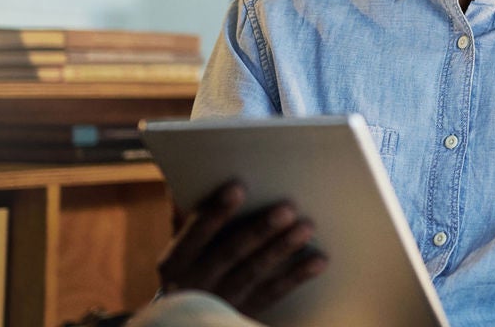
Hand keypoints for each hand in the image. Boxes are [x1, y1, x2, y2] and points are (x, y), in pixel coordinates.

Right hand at [157, 180, 326, 316]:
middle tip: (288, 207)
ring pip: (254, 272)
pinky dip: (297, 276)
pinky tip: (318, 260)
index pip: (194, 234)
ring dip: (282, 248)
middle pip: (230, 253)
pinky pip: (274, 294)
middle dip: (259, 230)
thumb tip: (199, 180)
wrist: (188, 319)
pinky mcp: (243, 312)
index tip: (238, 187)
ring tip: (307, 227)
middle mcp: (195, 282)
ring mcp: (221, 300)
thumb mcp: (180, 250)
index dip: (215, 212)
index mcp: (175, 261)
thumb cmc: (188, 270)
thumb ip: (188, 219)